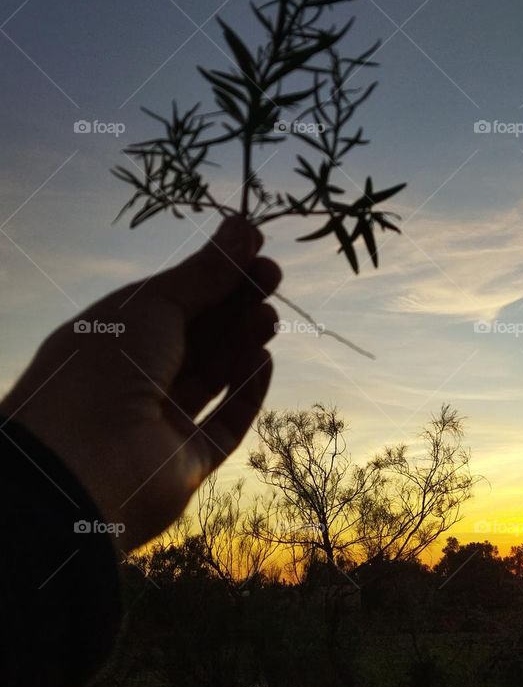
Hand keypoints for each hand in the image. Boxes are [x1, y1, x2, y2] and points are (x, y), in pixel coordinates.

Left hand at [0, 216, 280, 551]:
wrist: (85, 460)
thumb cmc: (105, 366)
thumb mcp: (156, 303)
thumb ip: (206, 270)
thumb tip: (244, 225)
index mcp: (114, 334)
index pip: (174, 298)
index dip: (215, 273)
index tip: (256, 247)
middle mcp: (133, 376)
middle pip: (198, 333)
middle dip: (236, 303)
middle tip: (272, 277)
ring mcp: (159, 421)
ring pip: (213, 374)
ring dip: (243, 341)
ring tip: (268, 318)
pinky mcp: (184, 461)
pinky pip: (223, 422)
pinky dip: (245, 392)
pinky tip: (263, 359)